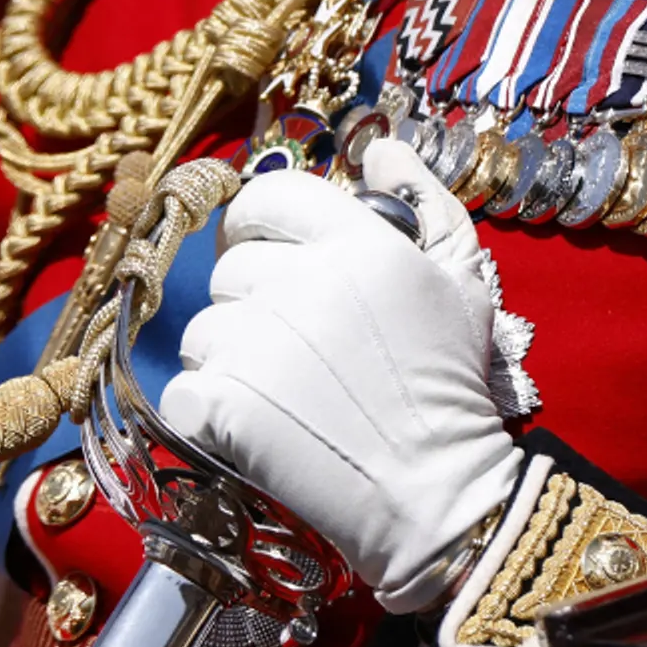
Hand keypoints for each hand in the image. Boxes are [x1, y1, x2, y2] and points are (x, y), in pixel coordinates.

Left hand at [158, 170, 525, 614]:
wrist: (438, 498)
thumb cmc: (450, 390)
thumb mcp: (461, 286)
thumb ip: (424, 205)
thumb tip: (382, 148)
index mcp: (361, 245)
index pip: (267, 197)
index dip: (260, 228)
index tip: (273, 259)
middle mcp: (304, 283)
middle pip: (229, 271)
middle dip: (253, 307)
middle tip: (304, 354)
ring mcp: (257, 343)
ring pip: (201, 331)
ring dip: (230, 362)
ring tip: (291, 398)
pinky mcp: (222, 402)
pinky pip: (184, 389)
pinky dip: (209, 414)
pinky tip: (262, 430)